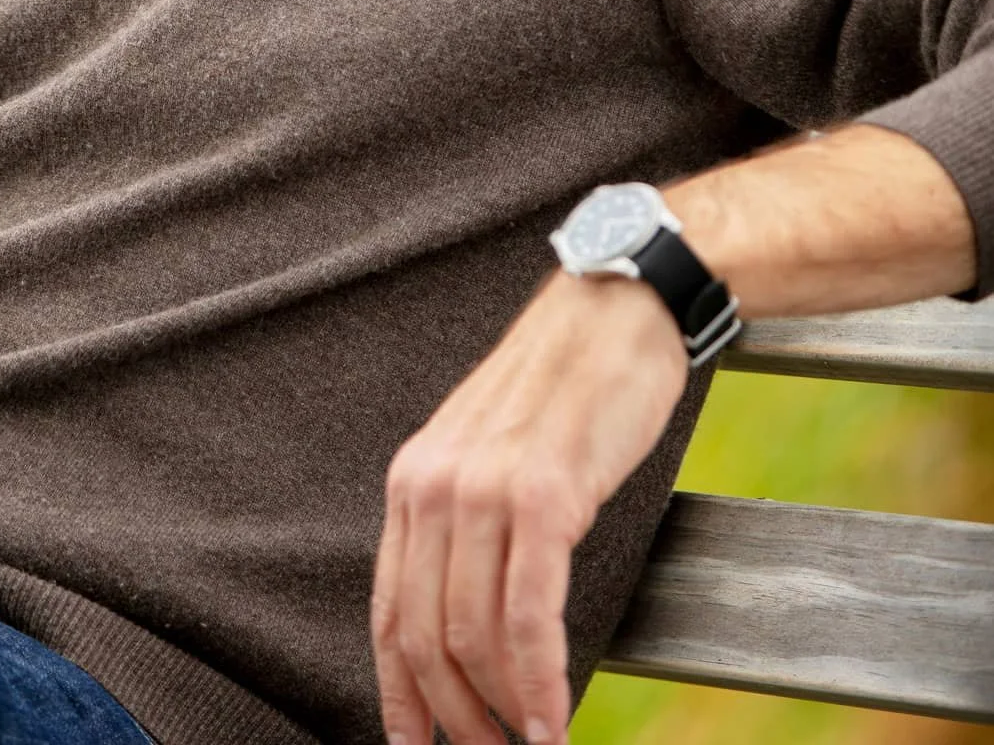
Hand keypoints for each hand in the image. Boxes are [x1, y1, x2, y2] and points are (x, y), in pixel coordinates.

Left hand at [369, 268, 688, 744]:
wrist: (618, 306)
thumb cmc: (568, 386)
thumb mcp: (492, 451)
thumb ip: (469, 522)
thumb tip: (474, 617)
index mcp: (414, 480)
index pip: (390, 613)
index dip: (401, 695)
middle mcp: (434, 486)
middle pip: (427, 638)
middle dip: (459, 718)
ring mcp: (485, 490)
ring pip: (476, 637)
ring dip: (504, 713)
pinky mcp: (545, 495)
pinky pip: (529, 616)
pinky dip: (539, 682)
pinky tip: (555, 719)